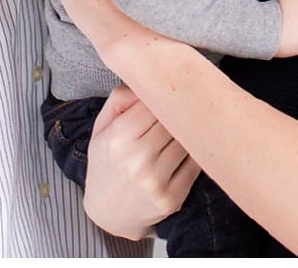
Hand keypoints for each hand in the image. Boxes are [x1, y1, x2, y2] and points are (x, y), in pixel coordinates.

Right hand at [82, 85, 200, 239]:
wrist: (108, 213)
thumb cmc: (106, 163)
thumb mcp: (101, 129)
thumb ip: (119, 100)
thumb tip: (144, 83)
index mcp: (119, 137)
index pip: (155, 102)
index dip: (163, 97)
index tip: (167, 95)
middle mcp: (137, 160)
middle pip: (174, 119)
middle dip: (177, 113)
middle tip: (180, 109)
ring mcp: (156, 181)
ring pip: (187, 140)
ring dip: (188, 132)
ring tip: (182, 129)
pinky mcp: (172, 198)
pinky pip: (196, 164)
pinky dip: (194, 154)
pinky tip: (186, 150)